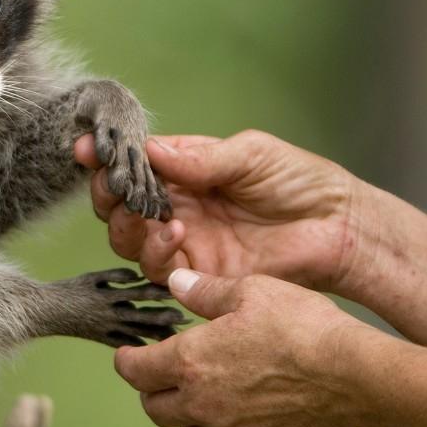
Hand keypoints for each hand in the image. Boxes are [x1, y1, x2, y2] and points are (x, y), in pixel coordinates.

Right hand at [74, 130, 369, 291]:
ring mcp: (185, 243)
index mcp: (187, 172)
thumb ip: (201, 157)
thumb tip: (151, 150)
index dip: (108, 157)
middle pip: (121, 205)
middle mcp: (178, 208)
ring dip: (128, 224)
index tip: (87, 149)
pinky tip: (174, 232)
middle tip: (111, 183)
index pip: (135, 164)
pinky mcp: (199, 277)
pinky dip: (156, 250)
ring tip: (150, 212)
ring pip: (129, 240)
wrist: (340, 230)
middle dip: (108, 193)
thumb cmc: (302, 183)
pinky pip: (158, 270)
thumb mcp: (251, 155)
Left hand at [114, 269, 363, 426]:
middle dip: (154, 390)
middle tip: (167, 375)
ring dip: (189, 421)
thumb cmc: (303, 328)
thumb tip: (175, 282)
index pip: (135, 371)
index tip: (129, 356)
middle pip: (155, 409)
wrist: (353, 375)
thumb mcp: (251, 291)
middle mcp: (201, 405)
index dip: (127, 361)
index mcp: (190, 361)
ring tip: (206, 400)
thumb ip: (205, 291)